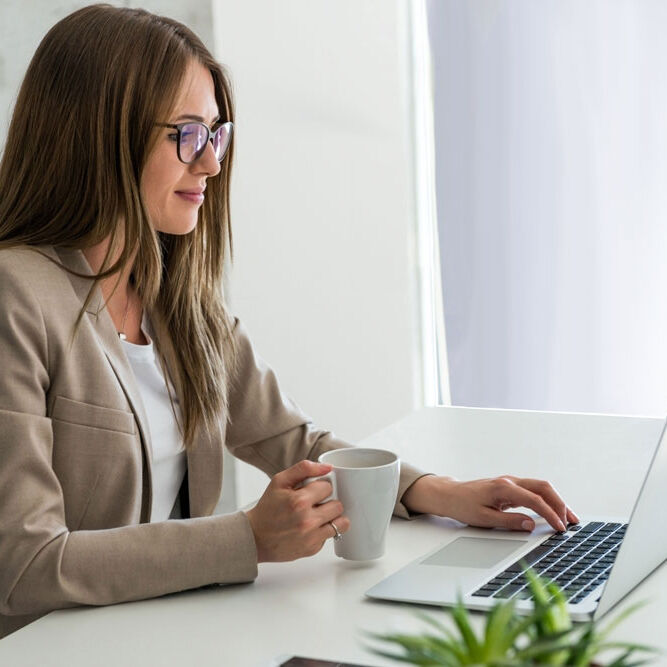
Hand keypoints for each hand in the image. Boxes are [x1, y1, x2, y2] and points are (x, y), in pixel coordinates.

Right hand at [245, 460, 350, 562]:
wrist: (255, 537)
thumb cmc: (267, 509)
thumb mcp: (279, 481)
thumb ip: (304, 468)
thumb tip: (327, 467)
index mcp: (299, 501)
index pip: (328, 487)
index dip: (320, 487)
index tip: (311, 492)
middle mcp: (308, 521)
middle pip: (338, 505)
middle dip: (328, 502)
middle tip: (315, 504)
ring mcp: (311, 537)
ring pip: (341, 523)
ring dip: (332, 517)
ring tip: (319, 515)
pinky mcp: (313, 549)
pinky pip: (331, 536)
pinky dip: (324, 531)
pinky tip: (311, 528)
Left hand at [401, 474, 579, 531]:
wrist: (450, 494)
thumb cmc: (463, 505)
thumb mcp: (484, 519)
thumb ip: (509, 521)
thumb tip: (531, 525)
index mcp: (503, 488)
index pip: (535, 500)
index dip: (551, 514)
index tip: (561, 528)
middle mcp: (509, 481)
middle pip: (543, 488)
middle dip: (560, 504)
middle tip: (572, 522)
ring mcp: (510, 482)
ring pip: (540, 487)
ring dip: (556, 500)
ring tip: (569, 518)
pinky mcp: (510, 487)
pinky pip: (534, 490)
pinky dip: (546, 500)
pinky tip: (553, 511)